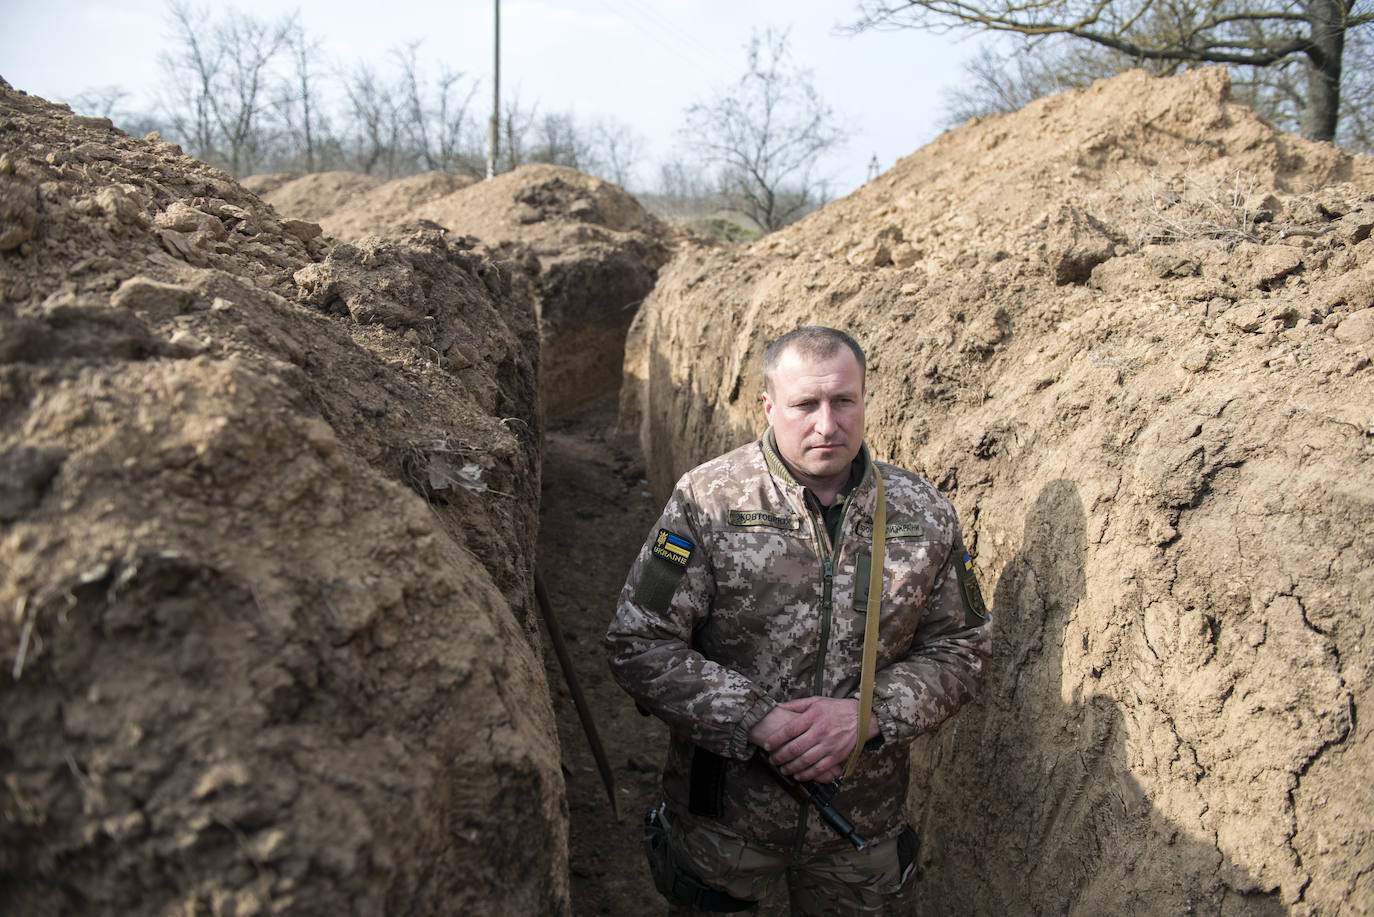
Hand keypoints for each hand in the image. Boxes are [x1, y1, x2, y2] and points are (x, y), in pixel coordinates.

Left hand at [749, 696, 877, 783]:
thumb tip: (777, 706)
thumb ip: (796, 705)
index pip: (789, 730)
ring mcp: (829, 745)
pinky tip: (798, 775)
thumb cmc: (836, 709)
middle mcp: (820, 731)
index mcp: (814, 716)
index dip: (775, 739)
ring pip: (805, 761)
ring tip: (782, 769)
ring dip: (791, 767)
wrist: (861, 718)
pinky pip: (819, 769)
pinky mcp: (836, 756)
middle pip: (795, 748)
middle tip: (772, 759)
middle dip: (780, 756)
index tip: (767, 745)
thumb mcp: (816, 701)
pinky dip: (806, 774)